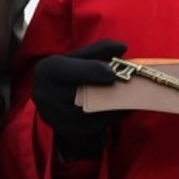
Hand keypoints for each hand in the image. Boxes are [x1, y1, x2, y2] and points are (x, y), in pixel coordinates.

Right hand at [31, 40, 126, 158]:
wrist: (52, 98)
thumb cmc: (70, 72)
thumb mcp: (79, 57)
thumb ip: (100, 50)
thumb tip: (122, 47)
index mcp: (48, 70)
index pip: (68, 71)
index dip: (91, 72)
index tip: (112, 74)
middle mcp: (45, 95)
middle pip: (80, 95)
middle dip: (108, 91)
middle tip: (131, 86)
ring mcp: (54, 116)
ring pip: (90, 114)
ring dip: (114, 107)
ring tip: (132, 98)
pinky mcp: (67, 131)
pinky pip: (94, 126)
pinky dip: (112, 118)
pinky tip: (125, 109)